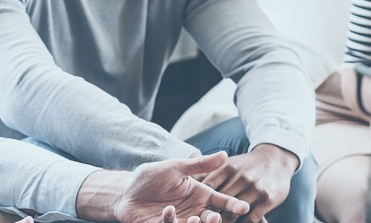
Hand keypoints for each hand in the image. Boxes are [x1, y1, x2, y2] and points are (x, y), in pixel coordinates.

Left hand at [78, 151, 249, 222]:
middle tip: (214, 217)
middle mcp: (194, 211)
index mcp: (200, 196)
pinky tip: (167, 210)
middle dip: (216, 221)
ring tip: (194, 219)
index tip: (244, 208)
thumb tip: (224, 154)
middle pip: (213, 219)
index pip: (222, 202)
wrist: (126, 191)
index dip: (233, 205)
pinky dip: (171, 222)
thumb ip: (200, 165)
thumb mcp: (175, 167)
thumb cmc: (152, 177)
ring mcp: (180, 222)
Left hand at [200, 145, 298, 222]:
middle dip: (210, 213)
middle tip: (205, 219)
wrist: (276, 159)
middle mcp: (241, 177)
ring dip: (224, 221)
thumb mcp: (229, 164)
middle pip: (220, 202)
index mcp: (228, 167)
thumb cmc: (246, 165)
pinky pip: (251, 218)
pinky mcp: (267, 199)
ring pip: (234, 213)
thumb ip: (210, 172)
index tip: (193, 208)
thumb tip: (191, 182)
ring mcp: (255, 189)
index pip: (208, 186)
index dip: (199, 199)